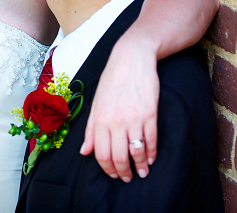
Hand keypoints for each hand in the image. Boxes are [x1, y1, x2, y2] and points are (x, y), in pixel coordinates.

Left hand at [80, 33, 158, 181]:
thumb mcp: (96, 103)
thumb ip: (90, 129)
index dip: (107, 168)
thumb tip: (84, 152)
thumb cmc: (112, 79)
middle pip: (119, 157)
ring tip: (142, 172)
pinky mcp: (150, 114)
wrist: (132, 58)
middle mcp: (115, 122)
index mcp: (99, 120)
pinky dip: (151, 154)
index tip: (113, 175)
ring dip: (139, 167)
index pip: (101, 154)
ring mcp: (134, 119)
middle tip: (127, 178)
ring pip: (136, 153)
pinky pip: (151, 141)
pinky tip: (151, 159)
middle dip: (123, 173)